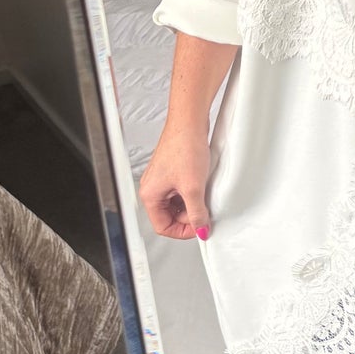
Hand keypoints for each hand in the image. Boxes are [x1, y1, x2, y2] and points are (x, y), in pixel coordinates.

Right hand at [140, 125, 212, 240]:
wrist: (189, 123)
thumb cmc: (184, 147)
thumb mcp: (193, 188)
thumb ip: (197, 213)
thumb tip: (201, 229)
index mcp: (150, 195)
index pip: (162, 226)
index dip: (182, 231)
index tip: (199, 227)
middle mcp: (153, 188)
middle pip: (169, 216)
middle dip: (188, 216)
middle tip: (204, 210)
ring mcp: (162, 179)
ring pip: (177, 203)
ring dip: (191, 204)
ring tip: (203, 194)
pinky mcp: (173, 171)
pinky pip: (181, 191)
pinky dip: (192, 192)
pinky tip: (202, 185)